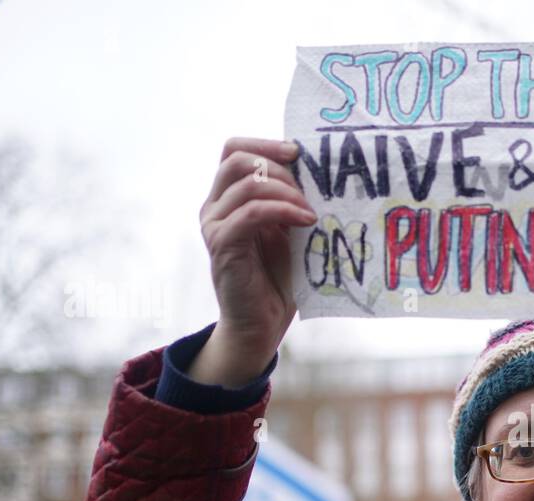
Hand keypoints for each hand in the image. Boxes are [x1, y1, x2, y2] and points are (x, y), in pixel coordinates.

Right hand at [193, 137, 315, 385]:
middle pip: (235, 157)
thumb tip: (319, 171)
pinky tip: (306, 221)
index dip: (264, 143)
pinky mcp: (222, 244)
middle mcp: (214, 206)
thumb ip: (290, 201)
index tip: (299, 152)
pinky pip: (250, 212)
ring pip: (244, 182)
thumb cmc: (280, 279)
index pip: (235, 149)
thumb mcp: (289, 230)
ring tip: (312, 210)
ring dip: (285, 190)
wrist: (263, 324)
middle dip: (277, 165)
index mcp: (228, 198)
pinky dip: (281, 210)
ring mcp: (214, 224)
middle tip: (309, 185)